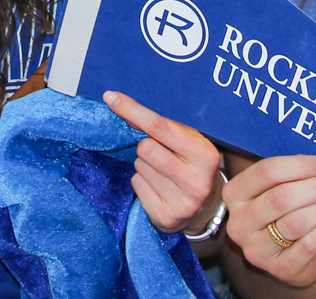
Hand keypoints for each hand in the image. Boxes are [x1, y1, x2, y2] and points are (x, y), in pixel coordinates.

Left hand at [103, 91, 223, 235]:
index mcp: (205, 155)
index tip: (111, 97)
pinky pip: (136, 185)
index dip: (133, 110)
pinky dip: (141, 181)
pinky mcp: (164, 217)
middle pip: (145, 147)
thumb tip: (128, 112)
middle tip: (161, 153)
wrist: (205, 209)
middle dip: (146, 145)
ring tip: (163, 172)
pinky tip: (158, 187)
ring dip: (144, 164)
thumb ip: (166, 126)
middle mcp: (196, 181)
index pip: (160, 127)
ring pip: (139, 166)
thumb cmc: (193, 166)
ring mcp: (181, 203)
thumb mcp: (191, 143)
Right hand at [224, 155, 315, 288]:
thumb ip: (291, 174)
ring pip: (296, 222)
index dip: (301, 165)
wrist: (288, 258)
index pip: (266, 172)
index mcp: (234, 194)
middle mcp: (239, 223)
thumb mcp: (275, 188)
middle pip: (281, 197)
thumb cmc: (282, 212)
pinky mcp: (279, 268)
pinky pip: (309, 244)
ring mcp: (256, 250)